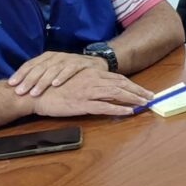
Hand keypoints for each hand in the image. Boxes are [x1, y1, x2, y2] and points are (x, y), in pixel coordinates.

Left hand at [9, 51, 107, 96]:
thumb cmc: (72, 71)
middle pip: (39, 67)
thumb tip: (20, 85)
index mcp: (47, 57)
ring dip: (43, 81)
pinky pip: (70, 69)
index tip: (11, 84)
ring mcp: (69, 59)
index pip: (30, 64)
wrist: (97, 63)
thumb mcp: (55, 70)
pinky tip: (55, 84)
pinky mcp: (81, 63)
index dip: (20, 73)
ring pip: (52, 69)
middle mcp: (56, 56)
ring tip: (34, 92)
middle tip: (20, 91)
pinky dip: (62, 76)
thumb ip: (41, 75)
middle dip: (29, 80)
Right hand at [31, 68, 153, 117]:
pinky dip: (118, 109)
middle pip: (121, 84)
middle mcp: (92, 80)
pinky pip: (104, 106)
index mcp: (91, 74)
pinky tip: (128, 112)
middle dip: (138, 90)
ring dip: (133, 98)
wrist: (34, 93)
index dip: (132, 84)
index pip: (117, 78)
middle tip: (151, 96)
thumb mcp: (74, 82)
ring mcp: (87, 92)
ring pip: (116, 93)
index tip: (143, 90)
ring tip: (145, 103)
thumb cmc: (53, 88)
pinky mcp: (82, 104)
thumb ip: (89, 83)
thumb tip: (104, 89)